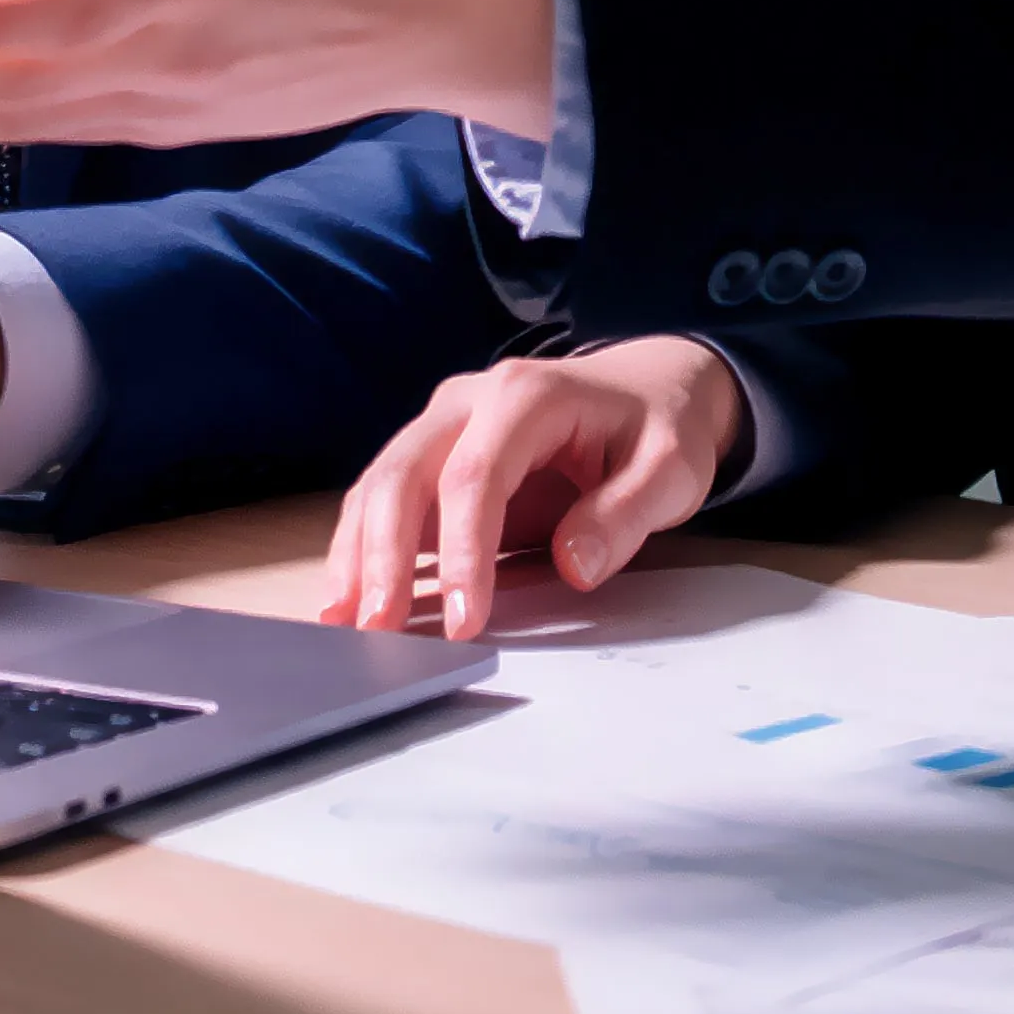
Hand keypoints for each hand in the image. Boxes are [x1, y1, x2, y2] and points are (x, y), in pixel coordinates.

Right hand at [321, 339, 750, 641]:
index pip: (476, 475)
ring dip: (356, 552)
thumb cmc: (657, 427)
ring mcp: (444, 424)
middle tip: (376, 627)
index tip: (463, 621)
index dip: (463, 551)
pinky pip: (384, 496)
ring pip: (380, 482)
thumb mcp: (671, 469)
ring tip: (341, 621)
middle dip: (384, 552)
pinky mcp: (433, 456)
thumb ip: (626, 514)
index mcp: (527, 396)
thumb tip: (574, 565)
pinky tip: (349, 597)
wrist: (646, 386)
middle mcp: (470, 401)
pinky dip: (361, 546)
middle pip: (405, 471)